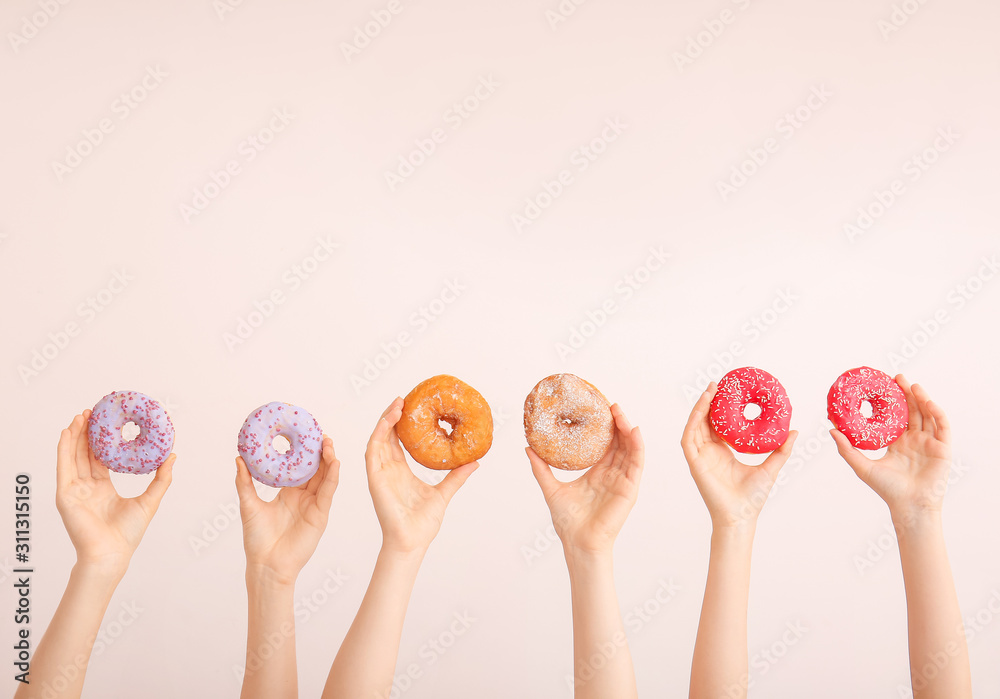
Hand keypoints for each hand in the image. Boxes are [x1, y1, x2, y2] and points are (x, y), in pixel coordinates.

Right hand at [55, 411, 174, 577]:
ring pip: (72, 456)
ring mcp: (74, 491)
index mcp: (103, 489)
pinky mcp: (65, 494)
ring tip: (81, 415)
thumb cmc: (129, 533)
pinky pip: (64, 467)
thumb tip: (173, 456)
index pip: (99, 459)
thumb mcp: (150, 500)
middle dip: (86, 432)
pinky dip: (64, 448)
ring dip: (75, 435)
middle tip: (92, 411)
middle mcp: (86, 488)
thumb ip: (161, 478)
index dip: (101, 441)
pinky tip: (68, 432)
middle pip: (84, 454)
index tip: (106, 422)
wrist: (112, 553)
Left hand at [236, 437, 339, 584]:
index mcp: (288, 493)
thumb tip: (238, 458)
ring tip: (328, 444)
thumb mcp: (248, 505)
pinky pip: (328, 492)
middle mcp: (303, 496)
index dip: (304, 451)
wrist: (266, 563)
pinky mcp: (320, 514)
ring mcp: (313, 505)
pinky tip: (334, 463)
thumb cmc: (257, 539)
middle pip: (316, 469)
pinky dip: (333, 477)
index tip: (303, 434)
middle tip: (320, 434)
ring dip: (329, 460)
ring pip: (325, 477)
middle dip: (319, 452)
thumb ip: (245, 482)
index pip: (300, 467)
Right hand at [365, 397, 477, 554]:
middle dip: (393, 416)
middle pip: (387, 436)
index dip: (402, 424)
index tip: (412, 407)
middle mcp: (388, 469)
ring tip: (397, 404)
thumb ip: (456, 477)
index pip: (399, 442)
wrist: (412, 541)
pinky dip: (379, 433)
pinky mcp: (374, 478)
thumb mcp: (444, 493)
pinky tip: (388, 421)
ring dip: (385, 420)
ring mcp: (380, 473)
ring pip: (378, 439)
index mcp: (401, 472)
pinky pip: (372, 450)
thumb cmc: (423, 524)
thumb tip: (475, 462)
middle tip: (403, 398)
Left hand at [527, 404, 643, 556]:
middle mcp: (612, 475)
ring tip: (620, 412)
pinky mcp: (630, 488)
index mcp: (597, 473)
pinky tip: (634, 431)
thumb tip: (528, 448)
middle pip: (619, 443)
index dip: (603, 427)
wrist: (578, 542)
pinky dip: (637, 446)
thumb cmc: (568, 522)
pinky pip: (636, 463)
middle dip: (617, 423)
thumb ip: (541, 468)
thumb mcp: (551, 488)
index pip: (604, 445)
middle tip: (609, 404)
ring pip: (630, 449)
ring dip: (627, 429)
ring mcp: (622, 481)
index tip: (597, 409)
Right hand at [681, 383, 797, 528]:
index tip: (728, 391)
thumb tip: (795, 431)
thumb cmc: (754, 497)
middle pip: (704, 421)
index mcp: (723, 453)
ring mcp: (700, 457)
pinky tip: (701, 410)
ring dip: (700, 407)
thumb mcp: (771, 467)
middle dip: (708, 402)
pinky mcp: (694, 463)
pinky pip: (689, 438)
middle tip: (717, 384)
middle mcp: (709, 452)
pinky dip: (693, 422)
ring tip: (710, 391)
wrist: (742, 516)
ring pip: (695, 425)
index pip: (718, 425)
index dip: (720, 408)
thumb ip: (781, 449)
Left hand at [831, 375, 951, 524]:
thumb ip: (846, 448)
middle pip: (912, 411)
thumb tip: (830, 429)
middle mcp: (914, 440)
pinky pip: (942, 426)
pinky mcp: (943, 448)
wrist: (909, 506)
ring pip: (927, 415)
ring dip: (921, 398)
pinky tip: (927, 401)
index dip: (891, 401)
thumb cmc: (887, 490)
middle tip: (896, 377)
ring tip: (911, 384)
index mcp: (898, 442)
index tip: (882, 386)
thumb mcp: (862, 466)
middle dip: (905, 393)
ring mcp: (929, 443)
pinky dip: (936, 412)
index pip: (896, 416)